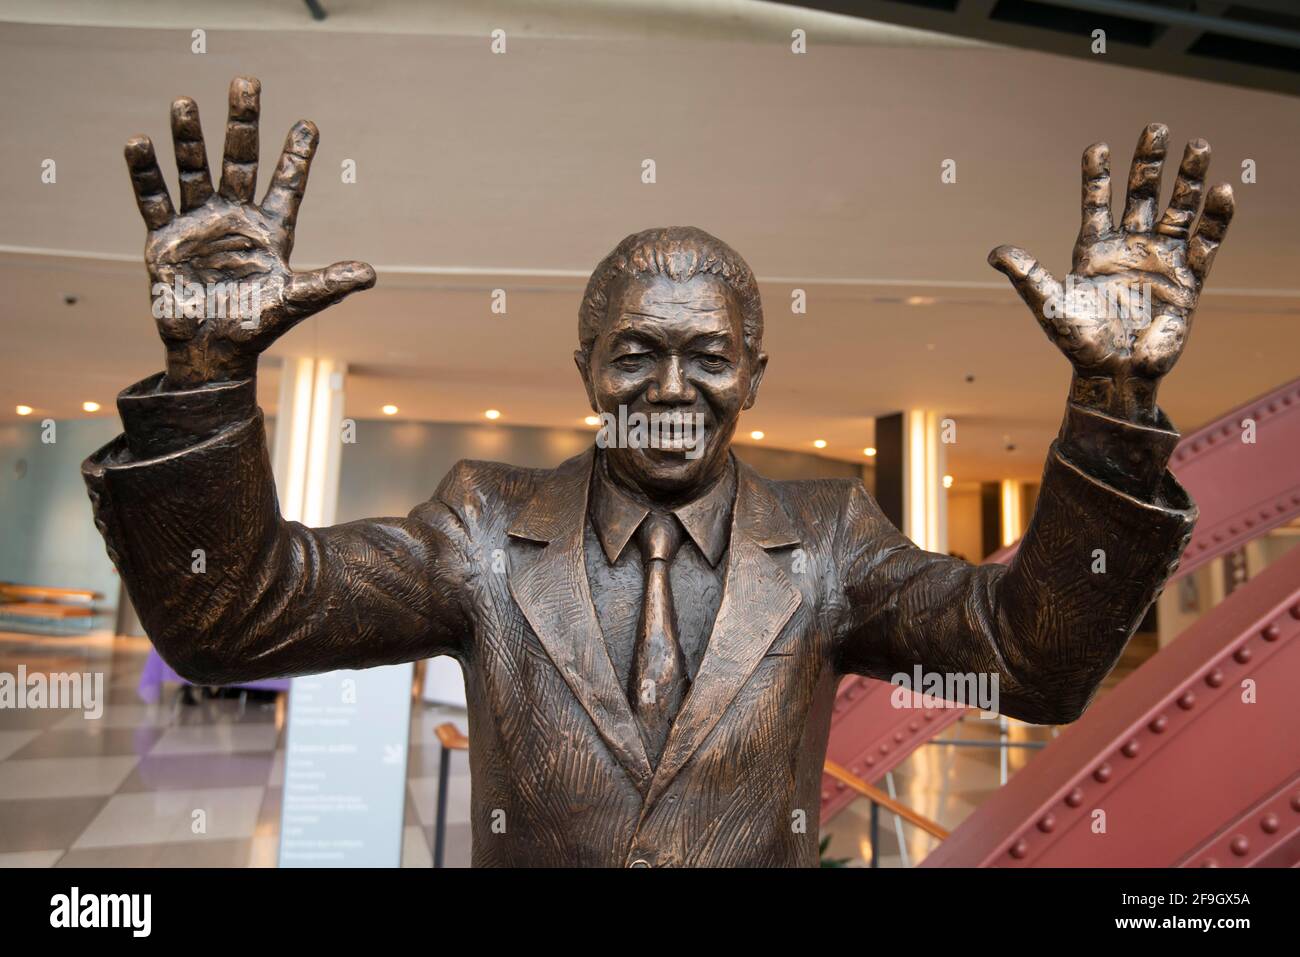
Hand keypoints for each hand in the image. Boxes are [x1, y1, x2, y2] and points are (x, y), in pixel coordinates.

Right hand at [125, 76, 374, 387]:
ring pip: (194, 170)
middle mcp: (234, 218)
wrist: (211, 351)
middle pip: (238, 160)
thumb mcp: (296, 301)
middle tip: (245, 83)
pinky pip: (154, 199)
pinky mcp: (165, 238)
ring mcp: (198, 224)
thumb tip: (370, 273)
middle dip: (241, 123)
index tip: (309, 125)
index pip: (286, 185)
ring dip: (189, 138)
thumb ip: (329, 283)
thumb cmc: (257, 325)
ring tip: (185, 103)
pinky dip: (145, 173)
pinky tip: (139, 142)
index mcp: (269, 229)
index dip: (297, 156)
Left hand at [989, 124, 1233, 423]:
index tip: (1097, 146)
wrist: (1113, 374)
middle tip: (1156, 128)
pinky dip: (1215, 219)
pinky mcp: (1188, 279)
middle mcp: (1129, 248)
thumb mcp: (1049, 306)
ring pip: (1178, 209)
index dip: (1097, 175)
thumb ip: (1028, 276)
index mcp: (1094, 250)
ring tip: (1199, 146)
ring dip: (1188, 180)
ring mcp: (1160, 259)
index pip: (1096, 202)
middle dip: (1149, 163)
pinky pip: (1206, 242)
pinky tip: (1221, 192)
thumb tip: (995, 253)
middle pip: (1142, 194)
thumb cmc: (1078, 343)